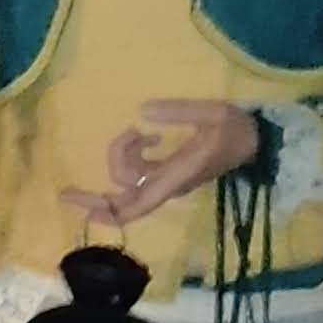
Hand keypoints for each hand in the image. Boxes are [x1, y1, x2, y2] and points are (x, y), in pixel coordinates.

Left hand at [65, 97, 260, 229]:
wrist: (255, 141)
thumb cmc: (235, 129)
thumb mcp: (213, 113)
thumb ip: (180, 111)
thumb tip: (143, 111)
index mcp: (178, 176)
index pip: (141, 202)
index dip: (112, 210)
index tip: (84, 211)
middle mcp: (169, 184)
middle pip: (127, 202)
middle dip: (97, 200)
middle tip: (66, 191)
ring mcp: (168, 180)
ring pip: (130, 181)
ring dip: (122, 156)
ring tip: (136, 132)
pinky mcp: (170, 172)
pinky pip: (139, 172)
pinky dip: (132, 154)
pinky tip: (145, 136)